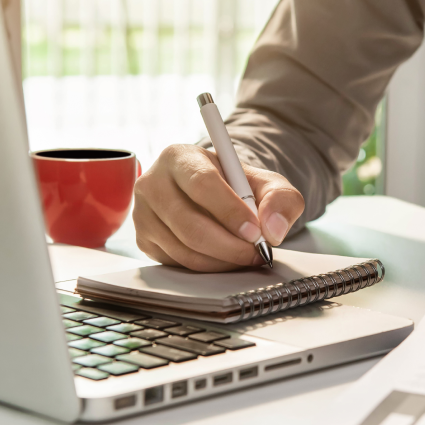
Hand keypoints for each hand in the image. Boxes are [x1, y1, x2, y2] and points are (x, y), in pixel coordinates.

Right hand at [132, 144, 303, 271]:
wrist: (215, 195)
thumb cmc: (237, 186)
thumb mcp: (266, 183)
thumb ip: (281, 199)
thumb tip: (274, 229)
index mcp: (179, 157)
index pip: (202, 184)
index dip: (230, 211)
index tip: (255, 232)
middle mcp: (153, 183)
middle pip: (189, 224)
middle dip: (230, 245)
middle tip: (256, 252)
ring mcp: (143, 213)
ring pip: (184, 249)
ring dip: (222, 260)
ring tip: (246, 255)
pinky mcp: (144, 239)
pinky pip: (178, 263)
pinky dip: (208, 267)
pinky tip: (225, 257)